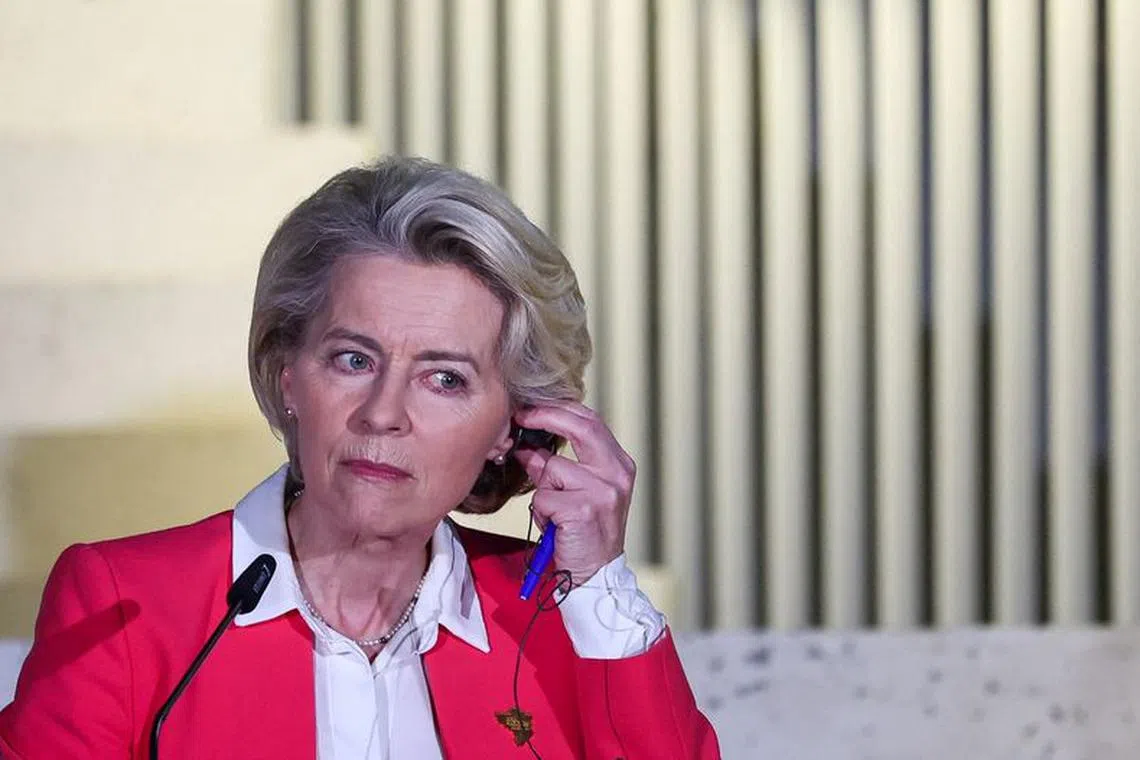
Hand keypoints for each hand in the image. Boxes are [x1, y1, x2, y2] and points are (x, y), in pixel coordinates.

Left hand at [511, 401, 635, 583]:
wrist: (595, 575)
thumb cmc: (584, 534)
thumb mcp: (576, 494)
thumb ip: (557, 467)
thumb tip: (529, 447)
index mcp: (619, 465)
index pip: (591, 421)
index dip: (559, 409)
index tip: (532, 409)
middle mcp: (617, 474)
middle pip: (580, 427)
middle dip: (546, 417)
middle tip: (521, 418)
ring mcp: (603, 491)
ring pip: (552, 468)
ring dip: (542, 489)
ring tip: (553, 512)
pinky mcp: (584, 510)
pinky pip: (544, 497)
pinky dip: (541, 512)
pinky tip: (554, 526)